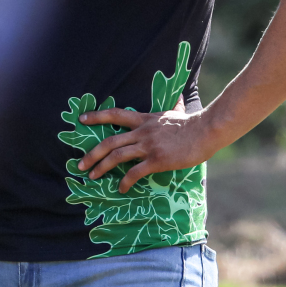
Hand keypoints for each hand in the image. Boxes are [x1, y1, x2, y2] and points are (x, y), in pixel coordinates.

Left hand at [75, 96, 217, 192]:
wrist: (206, 131)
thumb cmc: (192, 124)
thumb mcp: (177, 112)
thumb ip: (174, 107)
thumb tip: (180, 98)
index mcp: (144, 120)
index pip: (114, 114)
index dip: (96, 116)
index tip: (80, 119)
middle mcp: (142, 132)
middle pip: (109, 141)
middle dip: (92, 153)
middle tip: (80, 164)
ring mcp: (148, 146)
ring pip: (117, 156)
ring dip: (101, 167)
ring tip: (92, 176)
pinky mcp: (157, 160)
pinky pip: (135, 172)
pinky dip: (125, 181)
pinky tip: (121, 188)